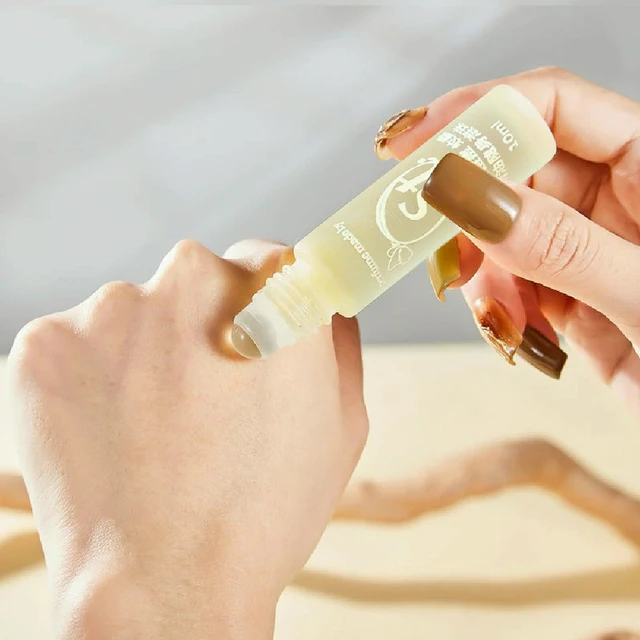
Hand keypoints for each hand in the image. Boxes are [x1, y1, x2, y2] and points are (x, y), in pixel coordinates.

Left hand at [7, 239, 367, 638]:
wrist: (164, 589)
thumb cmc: (263, 515)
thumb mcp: (342, 427)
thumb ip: (337, 344)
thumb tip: (325, 304)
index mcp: (276, 294)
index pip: (268, 260)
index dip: (261, 300)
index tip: (250, 328)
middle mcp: (195, 278)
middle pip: (199, 278)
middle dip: (203, 324)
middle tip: (201, 396)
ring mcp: (112, 306)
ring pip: (134, 314)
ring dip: (142, 354)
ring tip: (150, 428)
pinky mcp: (46, 344)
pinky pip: (78, 346)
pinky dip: (89, 381)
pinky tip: (107, 434)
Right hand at [375, 66, 639, 413]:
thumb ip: (558, 243)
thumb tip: (463, 191)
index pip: (556, 105)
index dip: (479, 113)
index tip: (412, 144)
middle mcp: (618, 196)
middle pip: (515, 170)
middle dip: (467, 211)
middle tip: (427, 243)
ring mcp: (589, 245)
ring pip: (501, 232)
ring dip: (482, 271)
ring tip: (496, 314)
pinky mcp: (569, 291)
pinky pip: (510, 280)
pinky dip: (496, 305)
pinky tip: (515, 331)